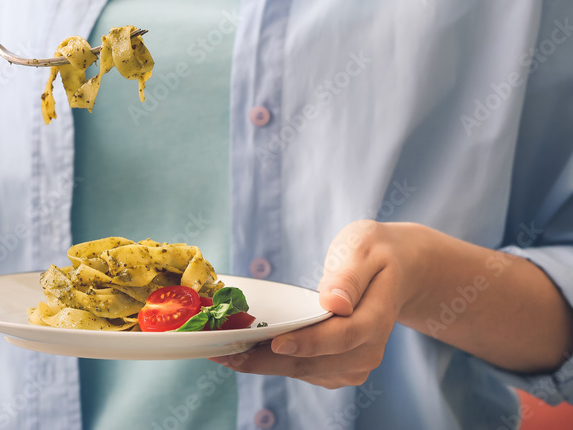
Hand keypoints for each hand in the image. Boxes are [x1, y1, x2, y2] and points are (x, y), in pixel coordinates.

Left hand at [211, 220, 420, 388]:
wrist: (396, 272)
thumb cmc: (376, 253)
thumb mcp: (364, 248)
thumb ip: (349, 275)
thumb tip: (335, 303)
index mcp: (377, 316)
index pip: (343, 336)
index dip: (309, 342)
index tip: (275, 342)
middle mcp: (368, 349)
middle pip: (314, 362)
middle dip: (266, 359)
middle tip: (222, 351)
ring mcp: (354, 364)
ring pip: (303, 371)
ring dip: (262, 365)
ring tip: (222, 351)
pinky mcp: (338, 368)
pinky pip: (301, 371)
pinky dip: (271, 363)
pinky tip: (242, 351)